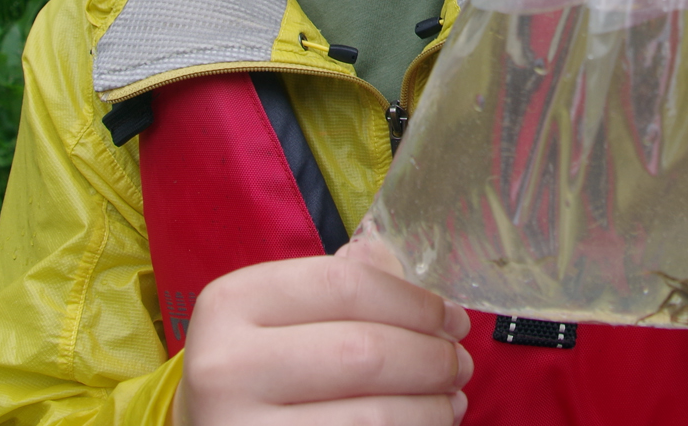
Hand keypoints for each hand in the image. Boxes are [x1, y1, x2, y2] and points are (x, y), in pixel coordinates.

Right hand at [173, 239, 472, 425]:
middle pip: (363, 352)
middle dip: (430, 357)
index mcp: (232, 302)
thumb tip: (413, 276)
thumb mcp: (277, 314)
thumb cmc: (256, 364)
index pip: (345, 285)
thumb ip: (338, 286)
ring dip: (430, 407)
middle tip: (461, 361)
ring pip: (372, 416)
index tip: (451, 317)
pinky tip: (424, 424)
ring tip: (452, 397)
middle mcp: (226, 367)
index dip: (413, 301)